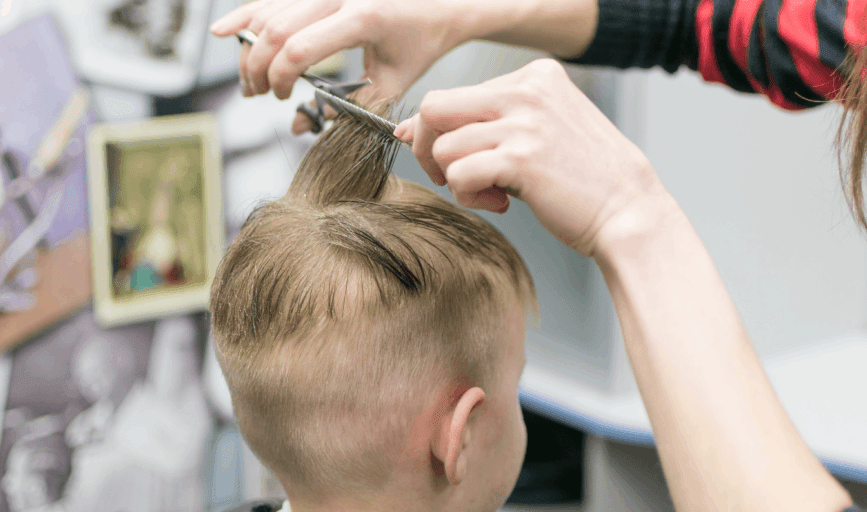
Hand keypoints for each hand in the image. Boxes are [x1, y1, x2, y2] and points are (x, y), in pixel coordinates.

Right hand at [210, 0, 479, 132]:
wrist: (440, 1)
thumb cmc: (419, 44)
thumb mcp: (392, 83)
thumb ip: (348, 109)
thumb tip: (299, 128)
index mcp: (362, 17)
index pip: (299, 49)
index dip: (280, 79)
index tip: (283, 99)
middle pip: (274, 29)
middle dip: (256, 67)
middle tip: (257, 94)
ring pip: (268, 12)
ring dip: (249, 47)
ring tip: (249, 79)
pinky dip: (247, 15)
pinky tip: (224, 32)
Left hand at [394, 58, 664, 256]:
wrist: (629, 210)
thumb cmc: (582, 177)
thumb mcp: (535, 133)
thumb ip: (482, 124)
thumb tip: (408, 129)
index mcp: (533, 77)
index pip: (453, 94)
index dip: (440, 133)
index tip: (452, 159)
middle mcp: (527, 90)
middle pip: (435, 107)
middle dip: (429, 150)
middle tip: (452, 177)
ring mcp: (525, 122)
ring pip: (444, 146)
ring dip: (455, 180)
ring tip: (489, 193)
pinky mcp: (522, 159)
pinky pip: (459, 174)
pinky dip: (468, 197)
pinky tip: (499, 204)